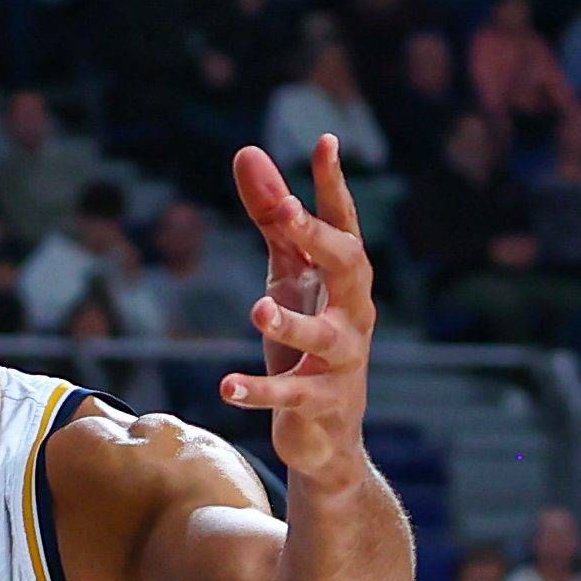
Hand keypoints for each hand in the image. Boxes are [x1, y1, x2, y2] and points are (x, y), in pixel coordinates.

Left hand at [223, 136, 376, 485]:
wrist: (327, 436)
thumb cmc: (308, 344)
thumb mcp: (286, 278)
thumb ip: (271, 221)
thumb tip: (247, 153)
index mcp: (345, 281)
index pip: (343, 225)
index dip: (333, 186)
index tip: (324, 143)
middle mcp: (354, 314)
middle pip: (349, 267)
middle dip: (320, 238)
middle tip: (288, 212)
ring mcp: (341, 361)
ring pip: (323, 336)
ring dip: (291, 321)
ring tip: (258, 311)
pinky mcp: (320, 404)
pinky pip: (290, 395)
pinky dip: (258, 390)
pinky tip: (226, 386)